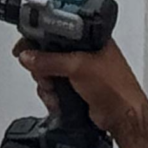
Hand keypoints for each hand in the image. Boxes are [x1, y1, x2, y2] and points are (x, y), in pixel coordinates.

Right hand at [11, 37, 147, 134]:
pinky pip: (55, 88)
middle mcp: (85, 53)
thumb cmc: (116, 87)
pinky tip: (57, 101)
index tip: (25, 47)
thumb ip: (49, 60)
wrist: (123, 116)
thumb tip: (28, 56)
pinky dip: (51, 95)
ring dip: (47, 84)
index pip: (57, 31)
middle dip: (42, 68)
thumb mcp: (78, 67)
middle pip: (48, 54)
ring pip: (49, 73)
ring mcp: (80, 71)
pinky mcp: (76, 88)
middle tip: (44, 75)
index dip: (38, 38)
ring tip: (54, 91)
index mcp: (89, 38)